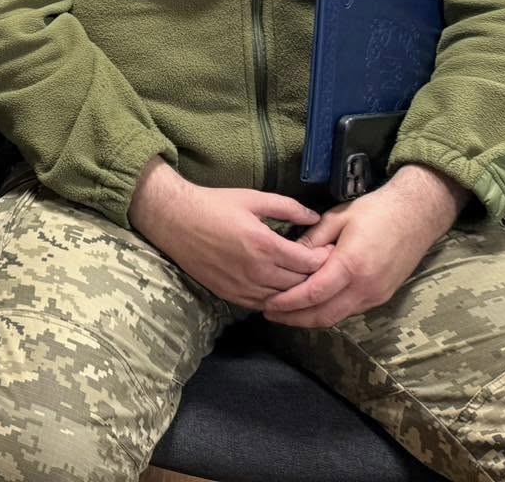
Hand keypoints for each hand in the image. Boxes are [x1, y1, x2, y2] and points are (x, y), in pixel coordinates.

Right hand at [128, 161, 328, 309]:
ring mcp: (243, 286)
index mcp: (265, 244)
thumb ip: (287, 207)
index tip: (330, 252)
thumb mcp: (252, 198)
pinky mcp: (230, 295)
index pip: (308, 262)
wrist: (174, 219)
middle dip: (315, 275)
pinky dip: (276, 300)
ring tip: (304, 279)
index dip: (324, 258)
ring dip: (297, 291)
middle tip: (323, 267)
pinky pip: (263, 305)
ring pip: (283, 299)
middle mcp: (256, 270)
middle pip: (300, 283)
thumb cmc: (214, 204)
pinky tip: (280, 289)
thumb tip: (315, 218)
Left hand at [263, 164, 464, 328]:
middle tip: (269, 314)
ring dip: (310, 318)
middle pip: (324, 314)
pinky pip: (350, 311)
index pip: (314, 293)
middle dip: (294, 318)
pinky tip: (311, 306)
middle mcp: (365, 287)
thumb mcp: (338, 218)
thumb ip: (313, 240)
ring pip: (337, 316)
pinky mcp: (382, 297)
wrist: (417, 216)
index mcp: (351, 265)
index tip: (267, 304)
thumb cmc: (376, 211)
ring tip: (284, 313)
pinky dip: (328, 312)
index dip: (288, 302)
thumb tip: (288, 254)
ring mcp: (376, 295)